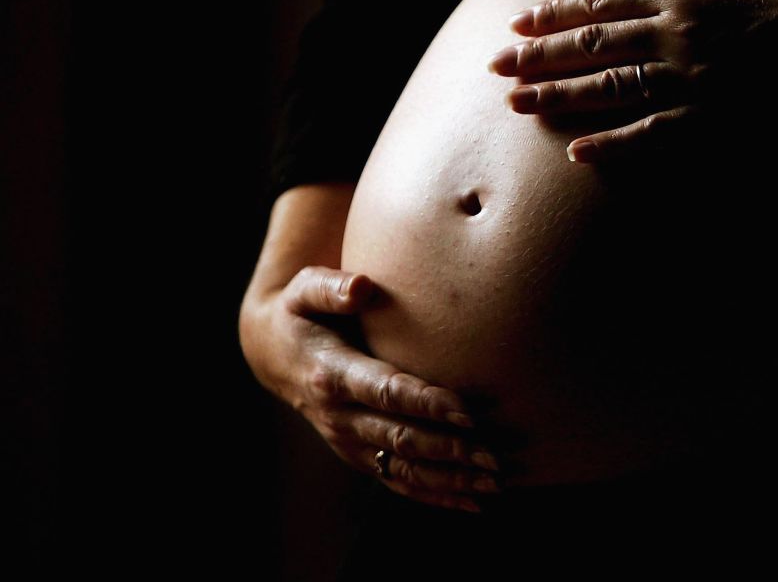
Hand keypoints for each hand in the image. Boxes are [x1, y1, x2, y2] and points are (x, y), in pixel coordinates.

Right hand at [239, 266, 502, 513]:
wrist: (273, 352)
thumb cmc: (301, 311)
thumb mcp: (304, 290)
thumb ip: (331, 288)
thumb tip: (362, 286)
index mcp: (331, 374)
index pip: (385, 392)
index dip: (426, 403)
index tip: (466, 411)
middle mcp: (339, 415)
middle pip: (400, 438)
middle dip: (449, 449)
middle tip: (493, 455)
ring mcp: (349, 441)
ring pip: (402, 469)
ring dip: (449, 480)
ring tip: (494, 483)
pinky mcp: (359, 454)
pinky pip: (398, 482)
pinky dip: (435, 495)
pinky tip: (473, 503)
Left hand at [488, 0, 777, 162]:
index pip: (602, 0)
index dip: (556, 12)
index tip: (521, 20)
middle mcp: (675, 34)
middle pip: (590, 45)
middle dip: (538, 55)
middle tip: (497, 64)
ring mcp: (690, 81)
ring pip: (606, 88)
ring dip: (556, 96)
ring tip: (516, 103)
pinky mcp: (711, 122)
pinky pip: (649, 136)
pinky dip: (611, 144)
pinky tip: (578, 151)